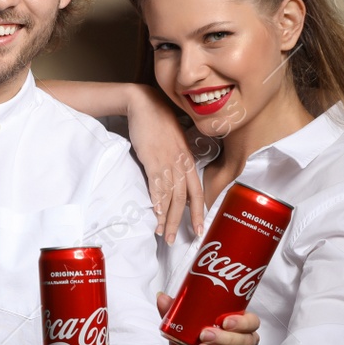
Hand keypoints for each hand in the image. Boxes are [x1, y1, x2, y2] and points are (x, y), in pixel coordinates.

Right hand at [127, 86, 203, 243]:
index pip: (197, 192)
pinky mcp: (152, 160)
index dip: (198, 212)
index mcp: (188, 161)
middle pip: (184, 199)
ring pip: (170, 196)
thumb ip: (177, 160)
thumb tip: (176, 176)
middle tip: (176, 240)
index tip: (198, 229)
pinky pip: (156, 185)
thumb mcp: (174, 142)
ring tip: (162, 233)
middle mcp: (181, 164)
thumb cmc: (159, 122)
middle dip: (180, 222)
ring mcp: (167, 162)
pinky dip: (156, 200)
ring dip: (166, 217)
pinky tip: (155, 213)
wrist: (144, 104)